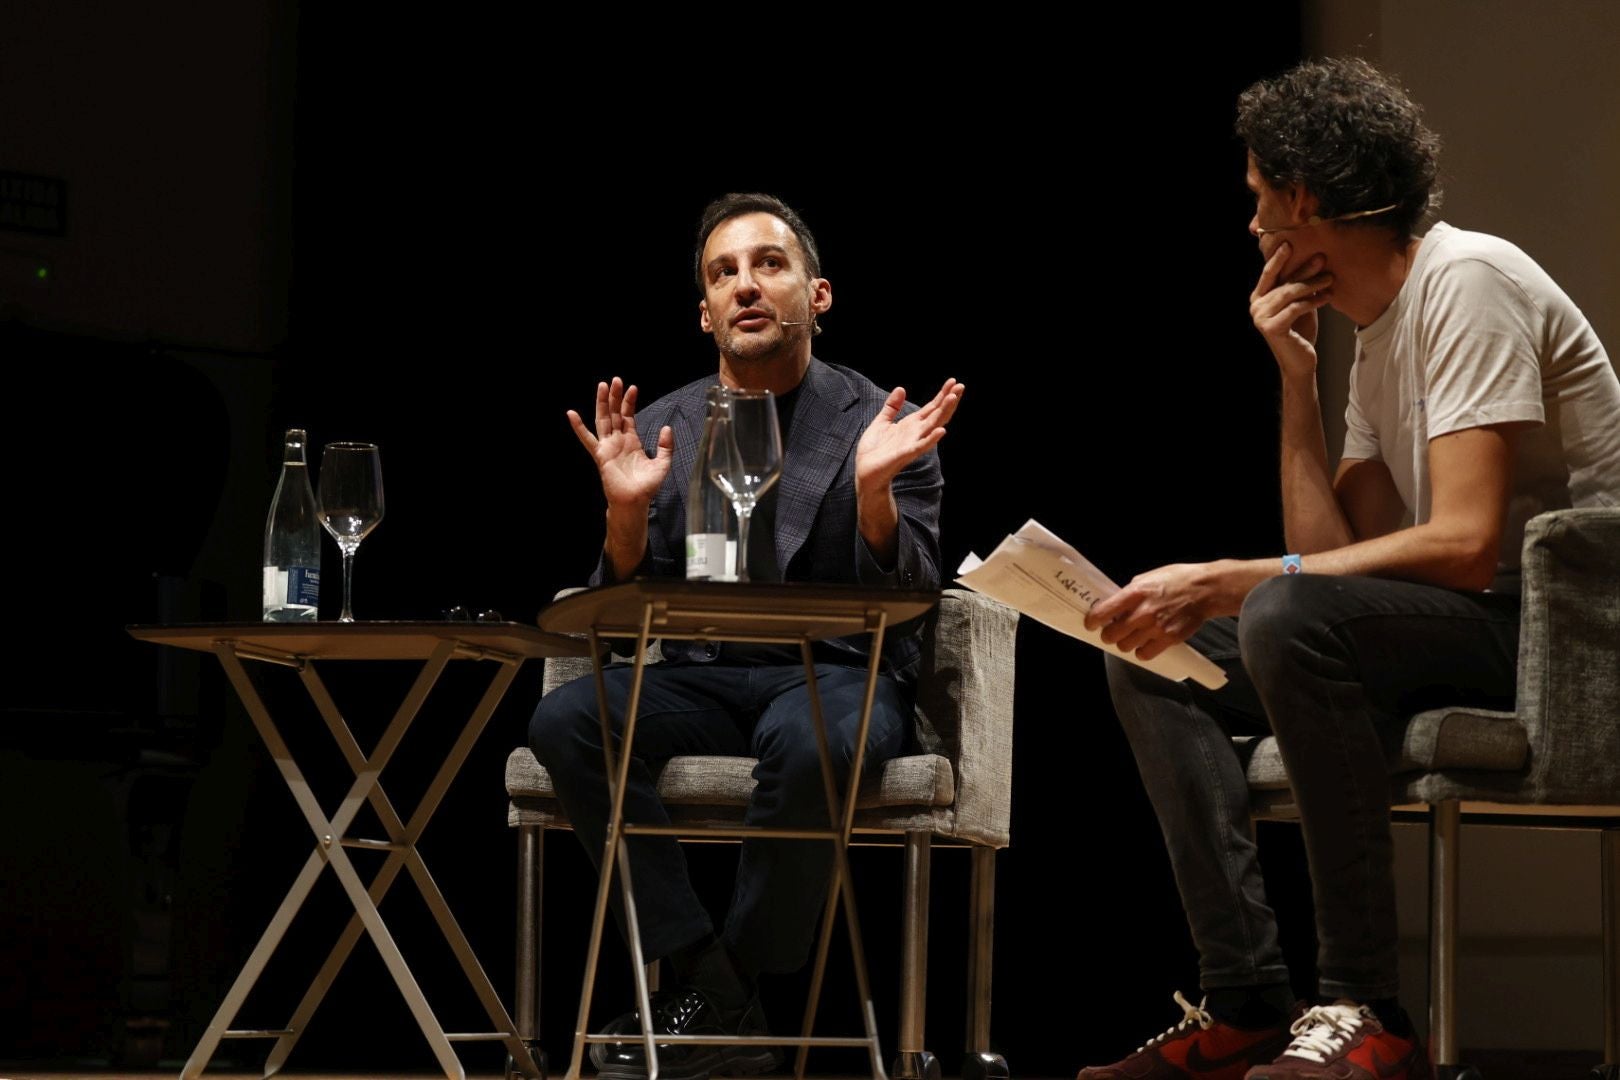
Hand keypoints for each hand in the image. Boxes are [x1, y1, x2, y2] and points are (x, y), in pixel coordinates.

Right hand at [566, 377, 672, 509]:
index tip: (632, 387)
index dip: (629, 402)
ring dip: (602, 403)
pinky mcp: (601, 455)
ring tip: (602, 386)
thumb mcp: (662, 463)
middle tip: (616, 379)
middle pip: (615, 414)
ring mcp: (608, 446)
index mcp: (632, 441)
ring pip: (603, 420)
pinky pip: (588, 439)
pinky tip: (572, 414)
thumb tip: (667, 428)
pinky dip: (579, 427)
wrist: (635, 502)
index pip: (628, 416)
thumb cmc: (647, 486)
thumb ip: (665, 446)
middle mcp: (618, 441)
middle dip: (615, 397)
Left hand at [855, 378, 964, 490]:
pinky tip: (941, 430)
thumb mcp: (881, 422)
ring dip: (944, 412)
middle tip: (961, 386)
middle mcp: (916, 433)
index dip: (942, 394)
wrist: (865, 471)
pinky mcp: (905, 454)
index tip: (953, 381)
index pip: (931, 407)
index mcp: (911, 425)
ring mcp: (912, 444)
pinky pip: (921, 446)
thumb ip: (892, 407)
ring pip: (933, 426)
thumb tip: (901, 388)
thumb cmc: (874, 450)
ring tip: (953, 398)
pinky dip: (931, 439)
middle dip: (949, 400)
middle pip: (937, 414)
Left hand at [1083, 561, 1242, 661]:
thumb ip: (1129, 593)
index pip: (1103, 612)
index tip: (1091, 623)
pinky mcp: (1168, 639)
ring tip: (1132, 636)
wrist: (1204, 590)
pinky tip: (1145, 644)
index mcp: (1135, 593)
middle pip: (1112, 635)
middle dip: (1109, 634)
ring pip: (1126, 647)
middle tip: (1113, 631)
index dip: (1093, 621)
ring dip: (1125, 643)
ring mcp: (1155, 627)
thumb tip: (1115, 605)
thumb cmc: (1176, 580)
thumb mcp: (1147, 578)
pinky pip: (1145, 654)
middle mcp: (1143, 612)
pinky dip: (1142, 652)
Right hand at [1250, 242, 1332, 380]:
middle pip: (1283, 282)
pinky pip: (1296, 307)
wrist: (1300, 362)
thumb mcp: (1300, 304)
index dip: (1278, 258)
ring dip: (1312, 284)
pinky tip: (1328, 296)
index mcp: (1258, 299)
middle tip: (1323, 258)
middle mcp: (1255, 307)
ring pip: (1290, 293)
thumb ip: (1300, 287)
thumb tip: (1316, 259)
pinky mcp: (1272, 328)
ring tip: (1330, 279)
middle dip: (1304, 269)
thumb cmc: (1300, 331)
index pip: (1268, 274)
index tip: (1290, 243)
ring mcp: (1261, 318)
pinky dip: (1313, 300)